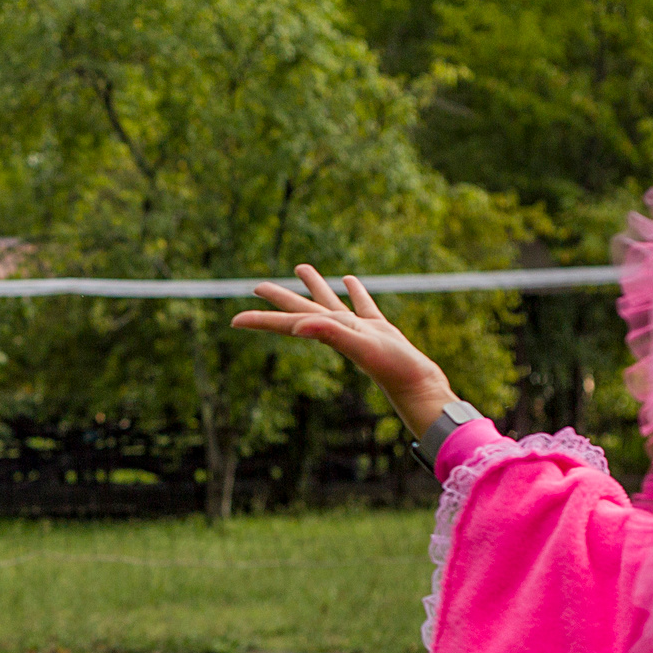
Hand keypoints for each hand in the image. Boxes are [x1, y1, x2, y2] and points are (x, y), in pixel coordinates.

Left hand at [231, 265, 454, 436]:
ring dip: (314, 286)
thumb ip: (330, 334)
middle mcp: (337, 330)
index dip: (260, 321)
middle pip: (301, 308)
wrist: (418, 384)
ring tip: (301, 267)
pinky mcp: (377, 329)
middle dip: (279, 298)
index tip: (234, 320)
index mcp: (326, 332)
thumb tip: (298, 327)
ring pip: (329, 302)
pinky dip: (355, 292)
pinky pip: (361, 305)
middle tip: (257, 286)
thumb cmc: (390, 368)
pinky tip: (350, 281)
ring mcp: (357, 329)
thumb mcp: (360, 347)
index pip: (287, 323)